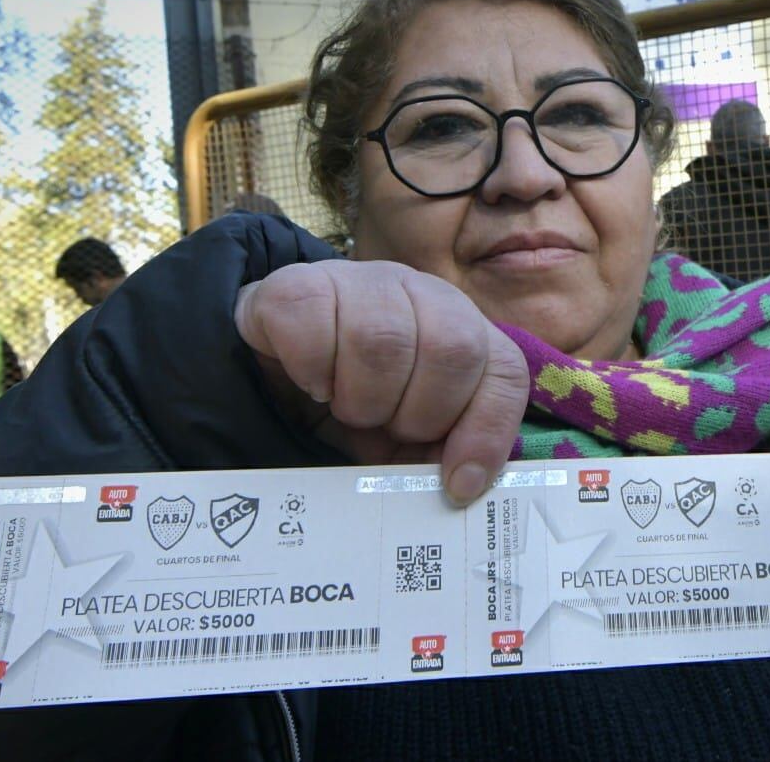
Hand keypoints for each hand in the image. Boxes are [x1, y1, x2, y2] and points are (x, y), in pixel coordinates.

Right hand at [234, 259, 529, 504]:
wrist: (265, 370)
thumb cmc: (349, 406)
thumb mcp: (403, 440)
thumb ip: (440, 455)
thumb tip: (463, 489)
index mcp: (463, 331)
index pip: (504, 372)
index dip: (486, 432)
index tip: (455, 484)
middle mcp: (424, 295)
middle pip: (454, 348)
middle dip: (418, 413)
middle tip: (382, 426)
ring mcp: (365, 280)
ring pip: (384, 339)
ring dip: (361, 398)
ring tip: (342, 406)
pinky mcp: (300, 282)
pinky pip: (315, 325)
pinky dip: (311, 370)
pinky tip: (311, 382)